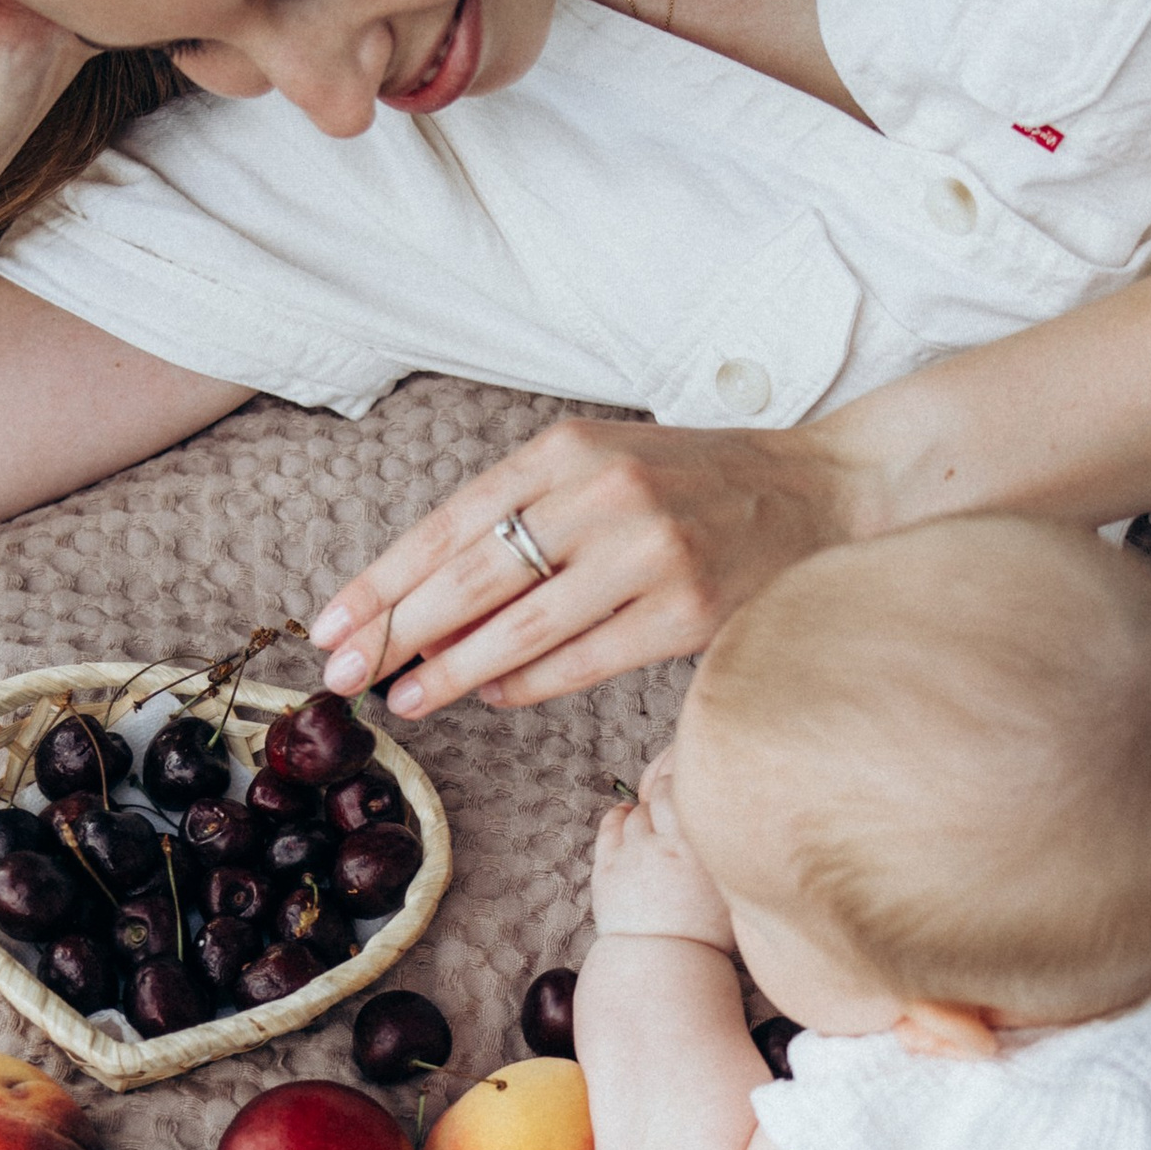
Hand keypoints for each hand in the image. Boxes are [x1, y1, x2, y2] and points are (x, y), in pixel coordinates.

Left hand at [311, 414, 849, 721]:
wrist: (822, 491)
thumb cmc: (696, 485)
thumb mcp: (602, 464)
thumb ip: (523, 512)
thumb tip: (428, 599)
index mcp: (568, 449)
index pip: (448, 522)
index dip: (381, 579)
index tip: (328, 624)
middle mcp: (603, 495)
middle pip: (469, 577)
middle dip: (394, 631)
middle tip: (341, 673)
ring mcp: (648, 554)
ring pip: (518, 627)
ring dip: (448, 671)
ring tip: (402, 700)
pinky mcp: (687, 611)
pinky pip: (582, 660)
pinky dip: (527, 682)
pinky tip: (489, 696)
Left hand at [590, 757, 735, 950]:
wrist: (661, 967)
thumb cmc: (704, 934)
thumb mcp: (728, 890)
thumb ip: (724, 853)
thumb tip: (731, 824)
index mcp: (693, 850)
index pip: (680, 793)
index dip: (684, 784)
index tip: (693, 787)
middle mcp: (659, 847)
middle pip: (657, 800)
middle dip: (664, 797)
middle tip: (675, 803)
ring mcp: (629, 858)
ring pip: (635, 816)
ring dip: (645, 813)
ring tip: (657, 823)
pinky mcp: (606, 871)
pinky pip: (608, 829)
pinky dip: (617, 817)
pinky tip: (625, 815)